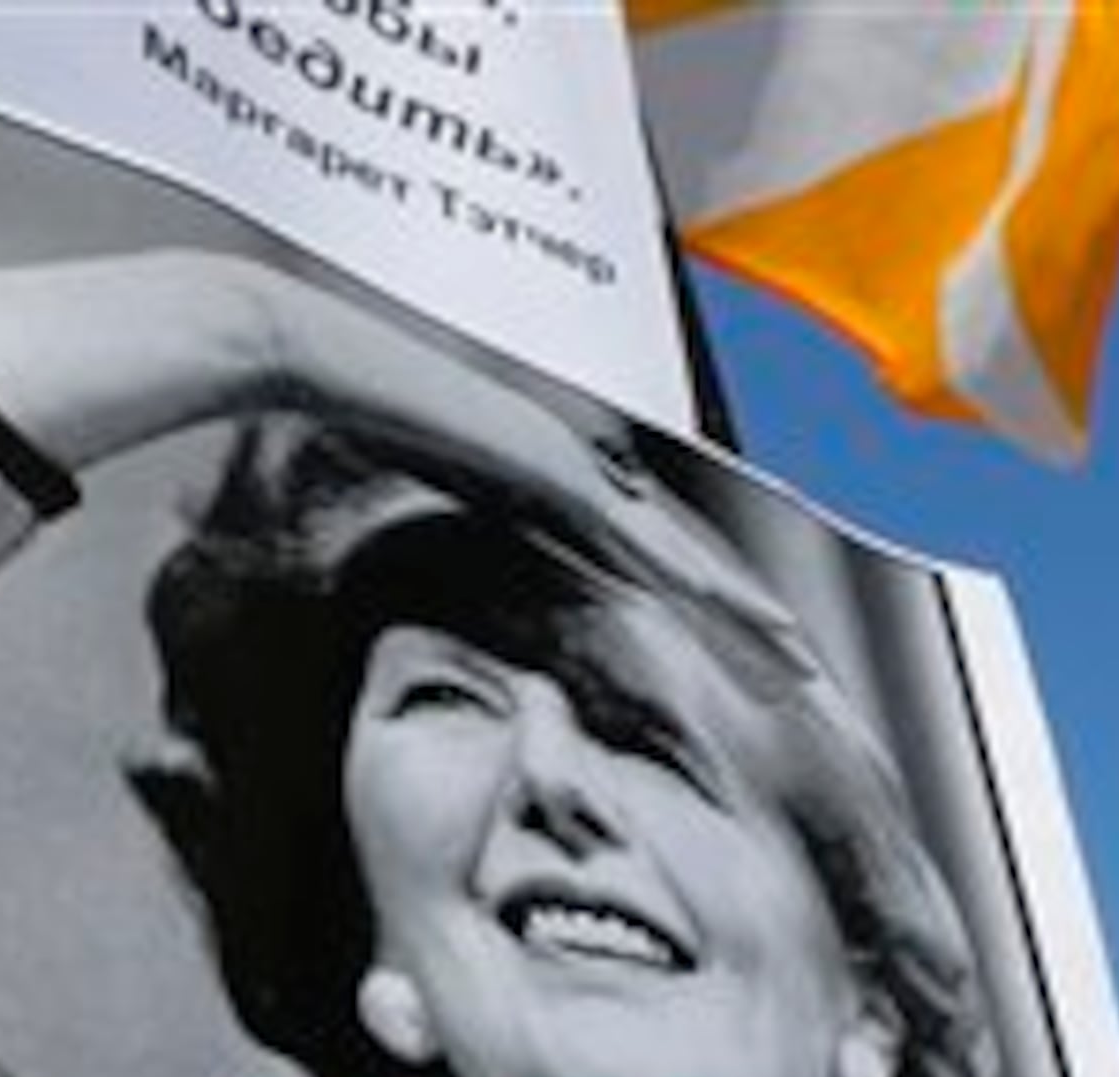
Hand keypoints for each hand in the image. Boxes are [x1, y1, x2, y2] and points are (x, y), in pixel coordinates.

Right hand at [0, 251, 807, 673]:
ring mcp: (575, 470)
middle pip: (680, 564)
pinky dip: (697, 588)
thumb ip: (420, 545)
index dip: (695, 612)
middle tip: (805, 679)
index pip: (637, 563)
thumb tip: (395, 596)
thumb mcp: (396, 510)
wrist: (312, 355)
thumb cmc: (337, 425)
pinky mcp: (559, 471)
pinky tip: (745, 624)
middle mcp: (577, 477)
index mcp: (547, 491)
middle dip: (745, 626)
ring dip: (743, 618)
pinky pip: (643, 544)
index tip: (740, 665)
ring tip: (800, 667)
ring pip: (681, 560)